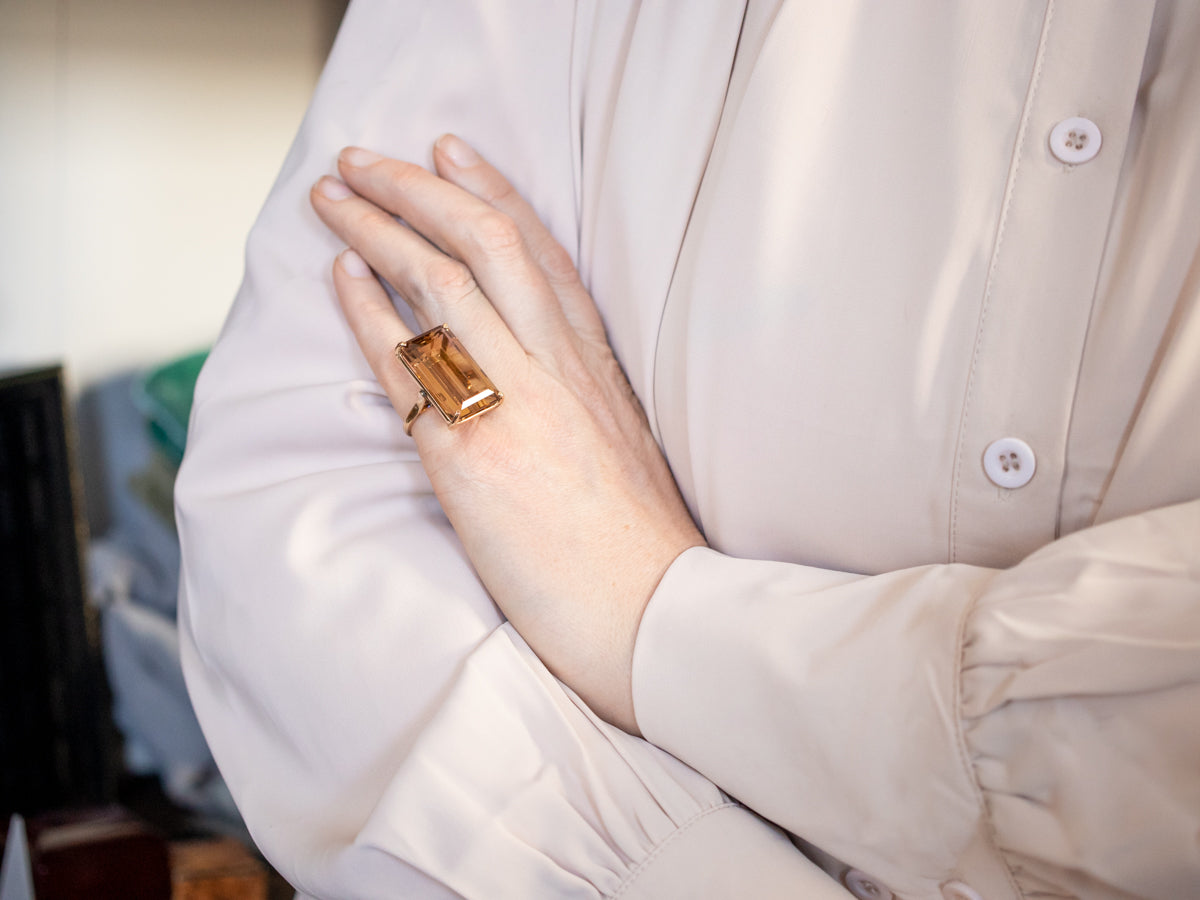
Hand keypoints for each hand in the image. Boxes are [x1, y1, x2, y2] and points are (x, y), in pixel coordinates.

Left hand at [310, 135, 704, 732]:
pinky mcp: (471, 456)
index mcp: (597, 367)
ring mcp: (515, 405)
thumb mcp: (623, 449)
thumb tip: (540, 379)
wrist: (650, 616)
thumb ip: (582, 398)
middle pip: (485, 247)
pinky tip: (339, 274)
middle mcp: (558, 370)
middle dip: (418, 189)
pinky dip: (367, 308)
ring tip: (333, 194)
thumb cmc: (638, 548)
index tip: (451, 150)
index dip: (492, 192)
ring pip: (443, 283)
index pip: (542, 254)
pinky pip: (409, 361)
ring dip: (379, 227)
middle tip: (366, 157)